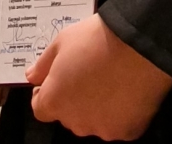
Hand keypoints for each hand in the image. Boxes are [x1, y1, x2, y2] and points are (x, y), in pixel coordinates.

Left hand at [25, 14, 171, 140]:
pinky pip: (118, 124)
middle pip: (68, 116)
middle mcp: (76, 122)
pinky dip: (120, 112)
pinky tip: (125, 91)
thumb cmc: (95, 40)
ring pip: (94, 121)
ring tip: (108, 81)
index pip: (41, 109)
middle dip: (72, 99)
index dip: (45, 94)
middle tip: (85, 75)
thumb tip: (33, 76)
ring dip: (95, 108)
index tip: (55, 80)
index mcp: (54, 101)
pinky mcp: (128, 131)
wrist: (139, 44)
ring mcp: (103, 129)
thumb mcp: (60, 42)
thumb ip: (42, 64)